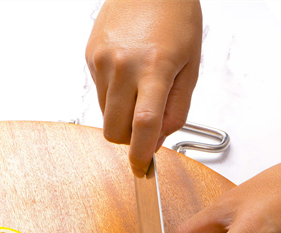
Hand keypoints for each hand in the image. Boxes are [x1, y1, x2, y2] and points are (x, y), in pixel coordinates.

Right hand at [85, 0, 201, 175]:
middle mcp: (123, 65)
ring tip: (139, 88)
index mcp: (155, 67)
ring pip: (105, 116)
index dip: (141, 154)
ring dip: (122, 116)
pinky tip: (127, 73)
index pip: (144, 125)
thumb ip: (176, 109)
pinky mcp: (90, 58)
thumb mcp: (191, 65)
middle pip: (115, 131)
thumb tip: (158, 140)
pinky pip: (99, 95)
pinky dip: (114, 96)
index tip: (141, 168)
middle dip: (129, 140)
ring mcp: (102, 62)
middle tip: (144, 128)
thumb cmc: (175, 16)